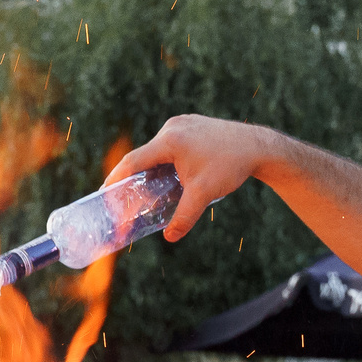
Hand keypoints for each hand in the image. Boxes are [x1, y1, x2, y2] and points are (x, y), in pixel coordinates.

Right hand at [108, 116, 278, 242]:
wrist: (257, 146)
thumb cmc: (230, 166)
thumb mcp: (204, 194)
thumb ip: (185, 216)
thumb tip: (170, 237)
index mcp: (170, 141)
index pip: (133, 161)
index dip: (116, 179)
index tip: (104, 194)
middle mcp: (172, 128)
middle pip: (143, 156)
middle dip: (132, 179)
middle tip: (122, 199)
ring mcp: (182, 125)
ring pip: (157, 152)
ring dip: (149, 171)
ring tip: (144, 192)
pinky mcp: (191, 126)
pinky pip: (169, 146)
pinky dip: (163, 162)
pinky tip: (168, 178)